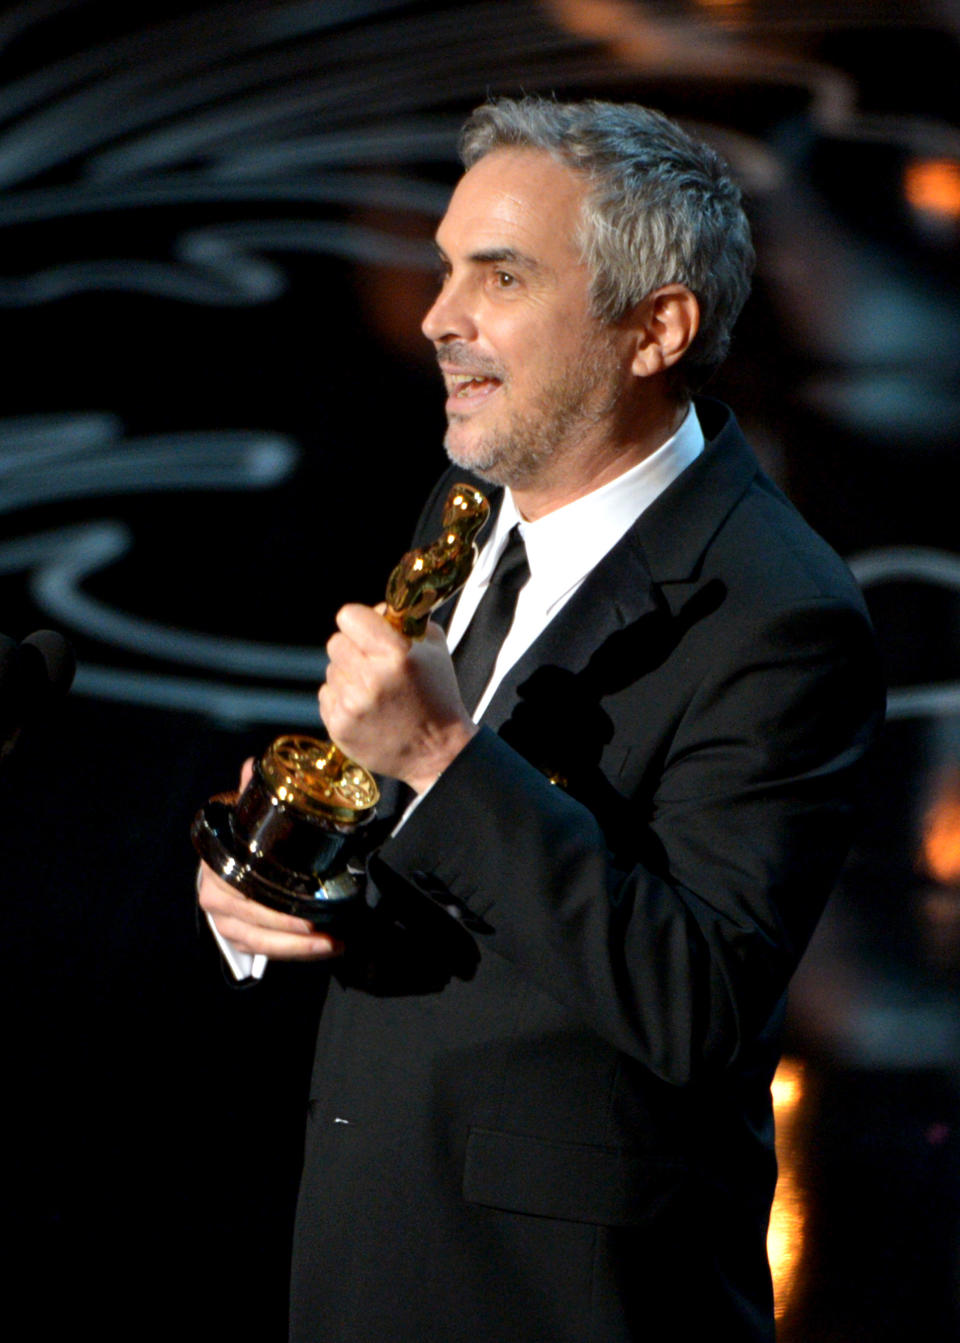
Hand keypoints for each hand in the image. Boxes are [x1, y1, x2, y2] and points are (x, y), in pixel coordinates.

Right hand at [197, 758, 343, 960]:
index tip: (307, 910)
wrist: (226, 860)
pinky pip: (262, 952)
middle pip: (253, 922)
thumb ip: (253, 792)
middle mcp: (214, 896)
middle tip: (325, 929)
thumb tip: (254, 765)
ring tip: (332, 944)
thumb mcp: (247, 812)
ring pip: (258, 942)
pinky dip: (293, 953)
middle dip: (291, 930)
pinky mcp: (237, 937)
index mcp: (217, 865)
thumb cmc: (243, 838)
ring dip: (296, 948)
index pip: (243, 894)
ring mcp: (224, 921)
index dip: (274, 908)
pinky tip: (325, 948)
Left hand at [319, 605, 476, 792]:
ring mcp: (351, 704)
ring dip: (349, 676)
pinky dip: (343, 699)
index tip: (368, 630)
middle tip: (373, 664)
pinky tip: (366, 710)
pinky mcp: (339, 726)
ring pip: (331, 670)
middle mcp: (370, 677)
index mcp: (395, 653)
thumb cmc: (437, 695)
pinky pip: (326, 696)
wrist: (437, 752)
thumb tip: (377, 610)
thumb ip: (406, 621)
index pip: (349, 616)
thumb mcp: (434, 649)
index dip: (359, 621)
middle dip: (353, 649)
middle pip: (335, 642)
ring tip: (375, 693)